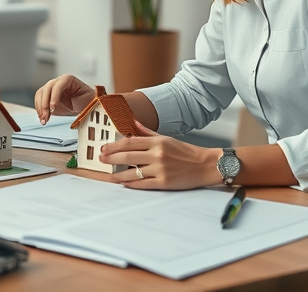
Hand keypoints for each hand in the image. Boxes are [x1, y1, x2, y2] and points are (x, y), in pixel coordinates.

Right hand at [34, 74, 96, 124]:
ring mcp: (51, 89)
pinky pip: (39, 101)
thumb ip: (89, 98)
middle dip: (44, 104)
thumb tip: (91, 101)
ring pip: (40, 94)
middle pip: (47, 89)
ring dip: (40, 108)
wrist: (85, 105)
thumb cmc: (89, 101)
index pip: (58, 85)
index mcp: (69, 79)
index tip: (52, 108)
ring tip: (44, 120)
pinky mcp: (47, 97)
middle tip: (46, 116)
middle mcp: (58, 82)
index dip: (54, 96)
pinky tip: (43, 119)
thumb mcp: (91, 99)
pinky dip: (39, 110)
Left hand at [100, 122, 220, 189]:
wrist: (205, 165)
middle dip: (111, 158)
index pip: (130, 142)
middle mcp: (157, 154)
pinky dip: (131, 184)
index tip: (104, 148)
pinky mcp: (164, 183)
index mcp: (157, 142)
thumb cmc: (186, 152)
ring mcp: (160, 169)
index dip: (114, 145)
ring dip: (118, 174)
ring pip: (132, 172)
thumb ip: (147, 132)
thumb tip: (133, 123)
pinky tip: (124, 183)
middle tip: (101, 159)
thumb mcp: (166, 138)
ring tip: (109, 175)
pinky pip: (142, 184)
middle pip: (127, 156)